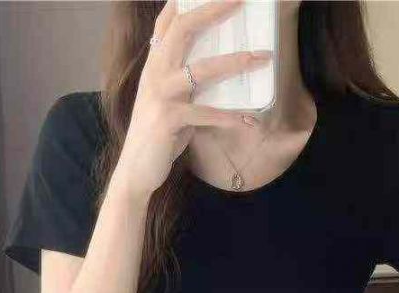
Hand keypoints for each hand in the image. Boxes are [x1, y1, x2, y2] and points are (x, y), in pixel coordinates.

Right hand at [117, 0, 272, 197]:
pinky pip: (207, 114)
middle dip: (214, 10)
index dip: (187, 0)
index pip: (169, 20)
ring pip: (202, 69)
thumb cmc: (158, 135)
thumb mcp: (169, 100)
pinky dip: (231, 117)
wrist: (136, 169)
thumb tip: (218, 69)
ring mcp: (161, 95)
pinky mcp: (170, 120)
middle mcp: (155, 72)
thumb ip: (186, 81)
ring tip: (262, 58)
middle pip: (184, 29)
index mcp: (155, 63)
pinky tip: (250, 121)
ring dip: (236, 62)